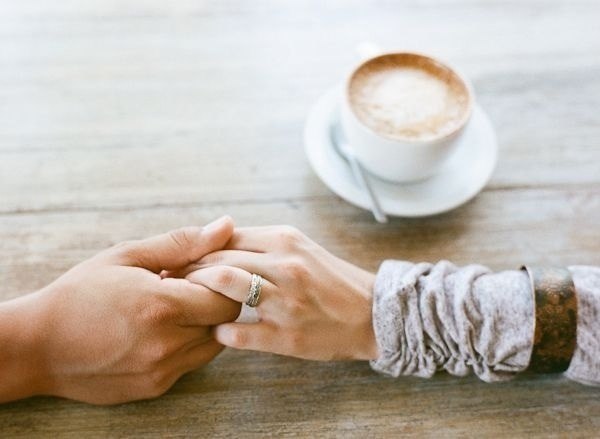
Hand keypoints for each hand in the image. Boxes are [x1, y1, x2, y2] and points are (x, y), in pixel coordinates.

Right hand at [0, 217, 240, 404]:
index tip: (196, 272)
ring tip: (171, 309)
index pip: (228, 297)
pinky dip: (186, 345)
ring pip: (212, 345)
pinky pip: (191, 363)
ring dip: (203, 325)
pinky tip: (158, 330)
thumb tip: (226, 225)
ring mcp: (162, 371)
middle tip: (186, 288)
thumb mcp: (127, 257)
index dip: (220, 281)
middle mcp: (167, 344)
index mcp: (162, 306)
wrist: (37, 346)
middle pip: (225, 322)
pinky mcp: (156, 387)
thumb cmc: (80, 294)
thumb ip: (183, 243)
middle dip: (215, 301)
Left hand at [184, 226, 377, 360]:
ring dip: (196, 294)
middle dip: (186, 270)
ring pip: (224, 287)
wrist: (370, 313)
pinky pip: (237, 332)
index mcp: (284, 240)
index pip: (224, 237)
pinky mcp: (286, 336)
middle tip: (167, 280)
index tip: (176, 259)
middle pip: (218, 259)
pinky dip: (217, 331)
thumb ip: (261, 243)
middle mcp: (283, 266)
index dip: (194, 248)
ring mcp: (284, 301)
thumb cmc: (330, 279)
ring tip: (184, 301)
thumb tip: (216, 240)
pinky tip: (213, 330)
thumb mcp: (300, 247)